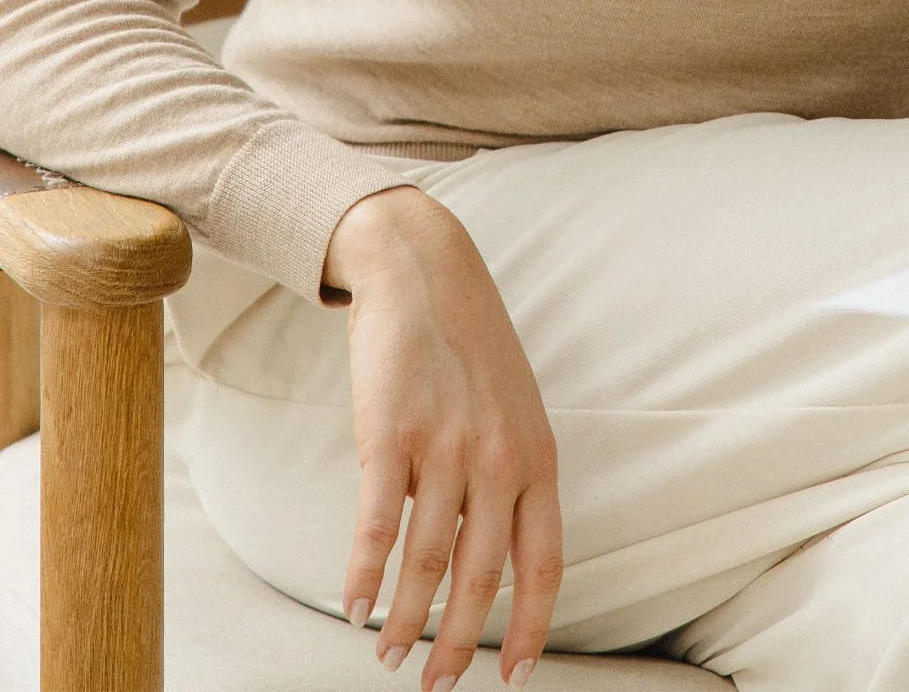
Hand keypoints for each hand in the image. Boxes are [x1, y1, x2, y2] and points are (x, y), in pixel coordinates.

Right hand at [323, 186, 560, 689]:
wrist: (422, 269)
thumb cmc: (468, 345)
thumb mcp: (513, 408)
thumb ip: (510, 477)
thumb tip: (487, 559)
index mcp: (537, 455)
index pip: (545, 563)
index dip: (531, 628)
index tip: (511, 677)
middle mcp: (499, 456)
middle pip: (482, 577)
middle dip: (458, 645)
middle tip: (436, 684)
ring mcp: (445, 444)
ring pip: (427, 562)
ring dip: (403, 619)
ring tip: (385, 651)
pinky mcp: (390, 433)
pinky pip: (375, 525)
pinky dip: (361, 574)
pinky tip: (351, 605)